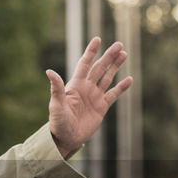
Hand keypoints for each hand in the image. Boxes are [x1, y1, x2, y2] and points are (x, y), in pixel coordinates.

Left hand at [46, 37, 131, 157]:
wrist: (66, 138)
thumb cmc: (58, 122)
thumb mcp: (56, 104)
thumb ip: (56, 88)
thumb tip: (49, 71)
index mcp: (75, 85)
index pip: (84, 64)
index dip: (91, 52)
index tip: (97, 39)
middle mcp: (86, 88)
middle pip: (99, 68)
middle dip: (108, 56)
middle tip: (119, 45)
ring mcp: (95, 97)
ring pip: (107, 78)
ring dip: (115, 67)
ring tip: (124, 55)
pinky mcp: (102, 107)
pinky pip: (113, 95)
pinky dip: (121, 87)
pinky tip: (129, 79)